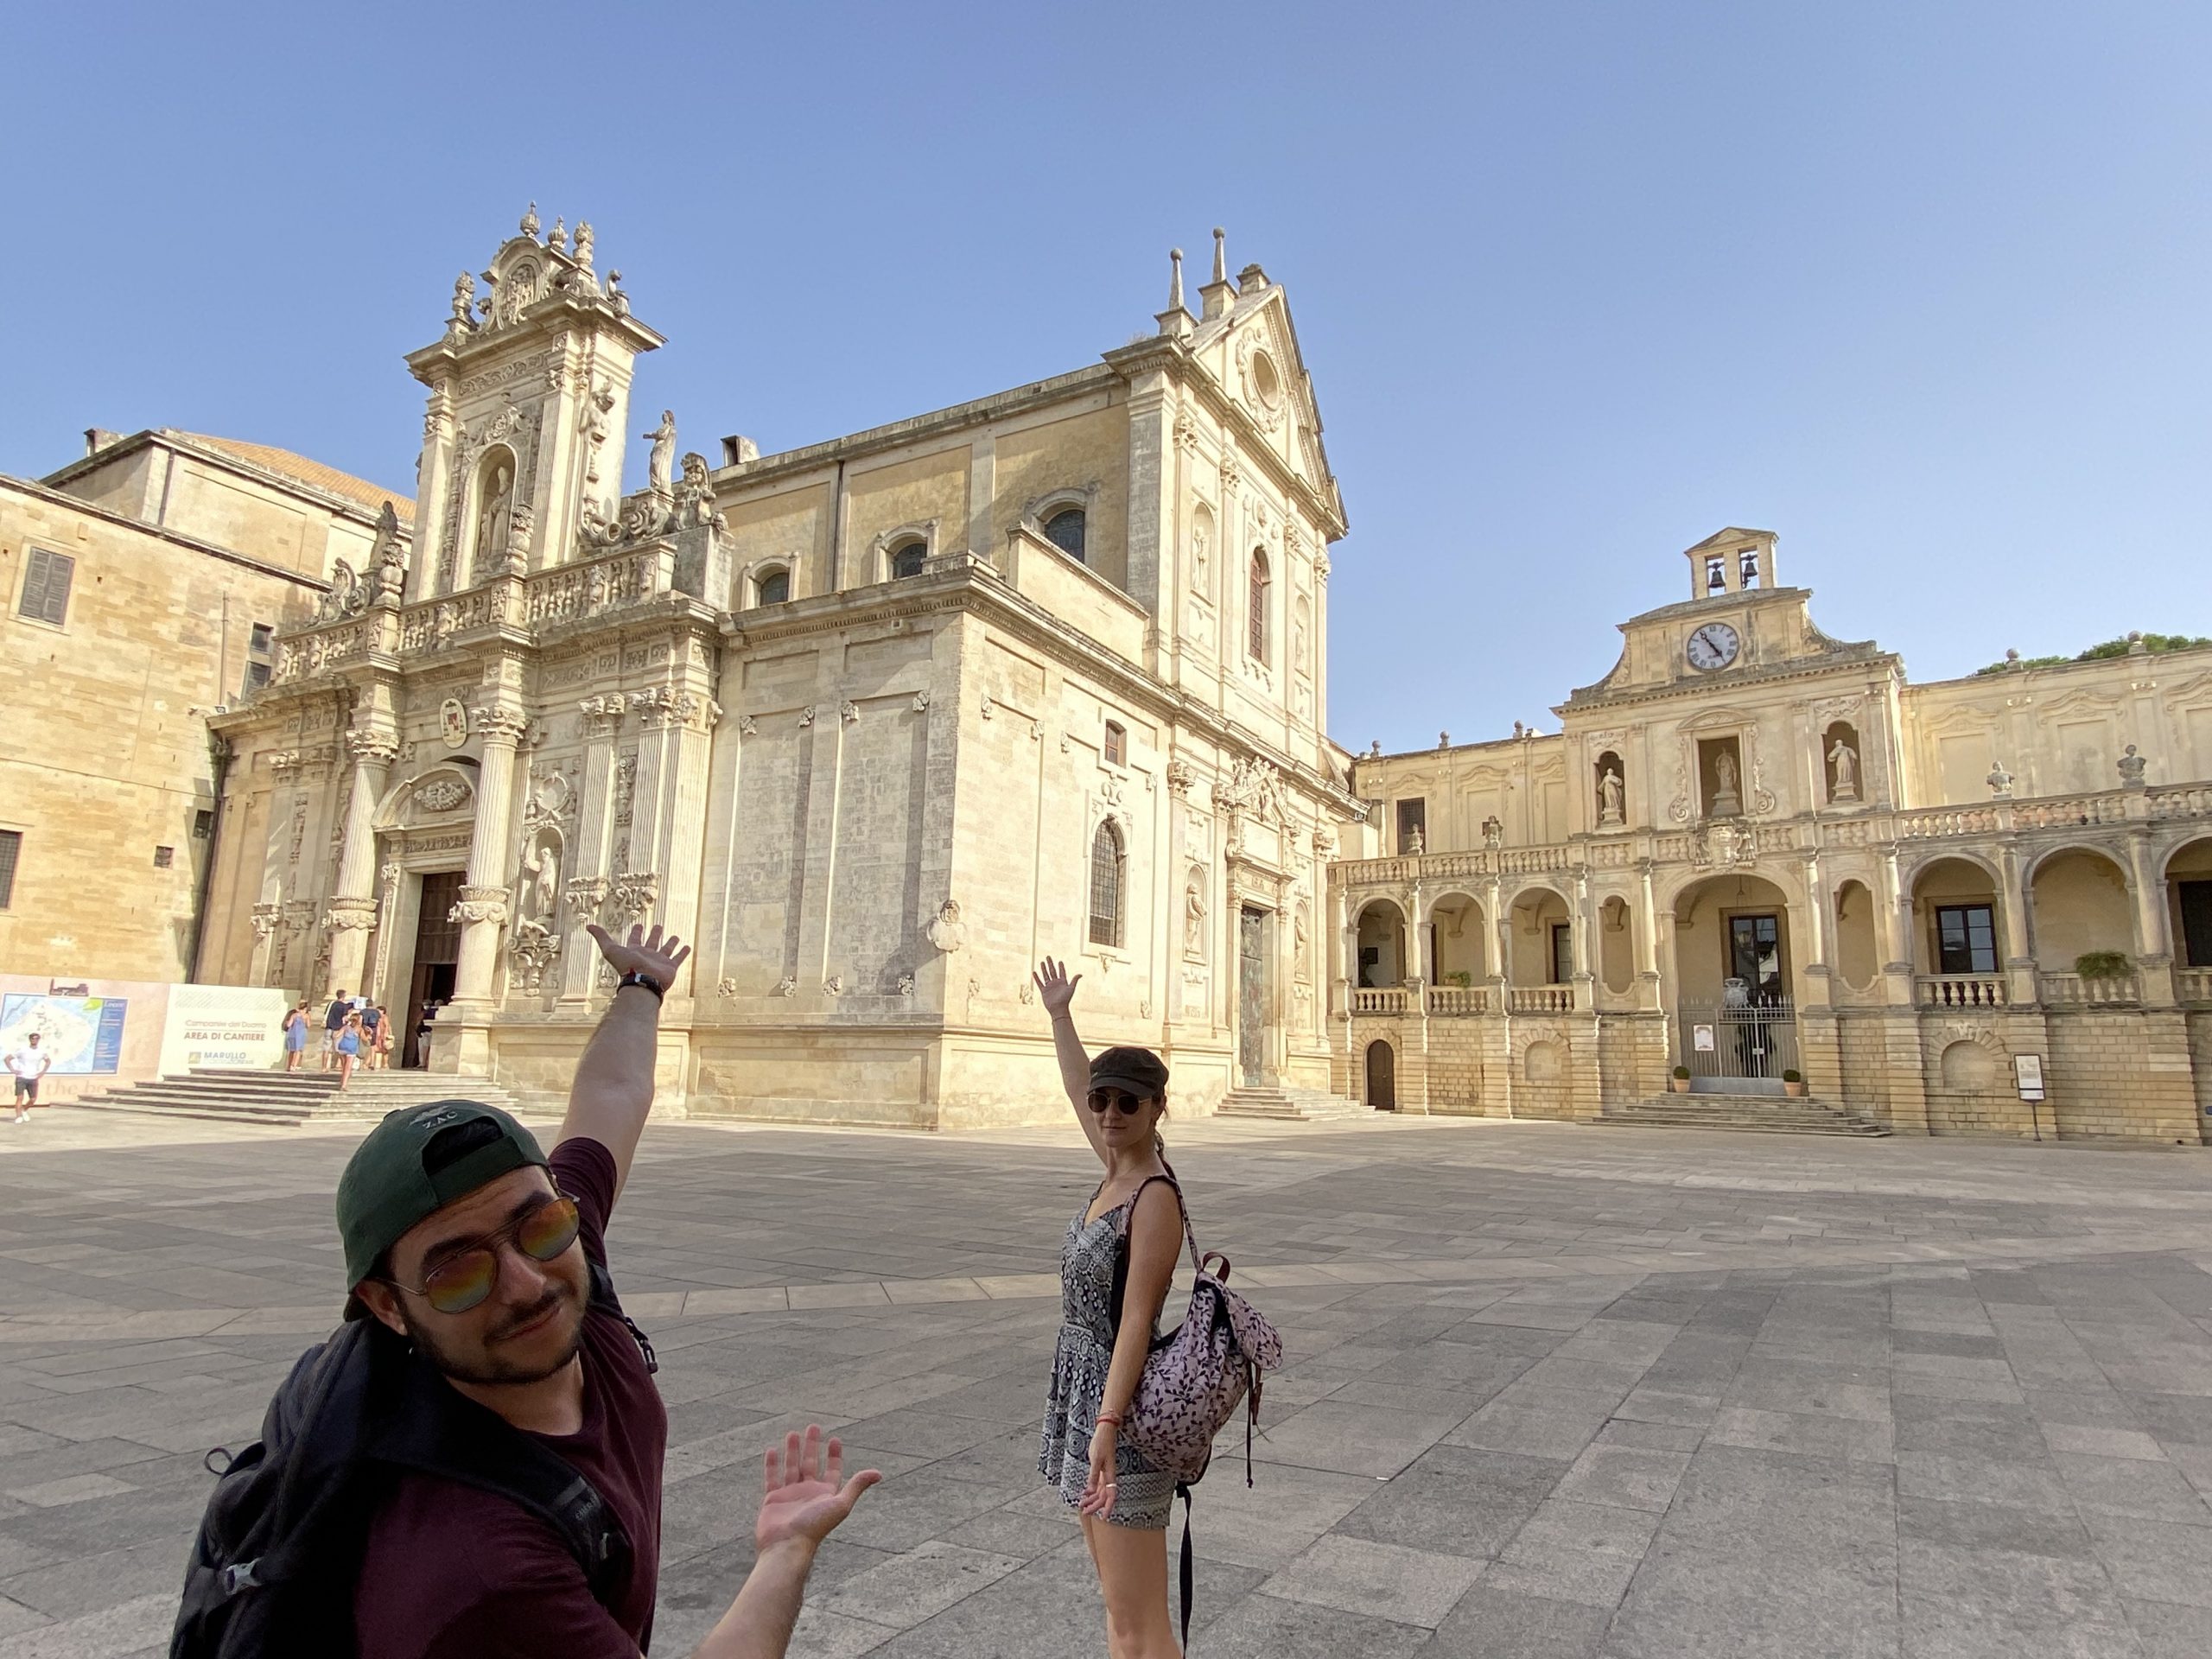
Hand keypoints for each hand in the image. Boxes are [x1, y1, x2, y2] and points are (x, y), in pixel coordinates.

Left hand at [587, 922, 692, 985]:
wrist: (642, 982)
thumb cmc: (626, 966)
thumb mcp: (610, 949)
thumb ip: (601, 937)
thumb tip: (588, 925)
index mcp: (634, 951)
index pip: (635, 938)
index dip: (636, 931)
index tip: (639, 924)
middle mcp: (647, 955)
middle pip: (651, 942)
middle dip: (654, 934)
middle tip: (658, 926)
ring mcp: (659, 961)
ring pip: (666, 949)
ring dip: (670, 943)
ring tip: (675, 936)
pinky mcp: (670, 967)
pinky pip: (678, 958)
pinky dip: (683, 953)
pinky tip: (687, 946)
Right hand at [754, 1426, 879, 1553]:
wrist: (787, 1545)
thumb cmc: (815, 1527)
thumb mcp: (840, 1504)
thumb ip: (856, 1486)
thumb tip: (879, 1473)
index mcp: (825, 1494)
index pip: (832, 1470)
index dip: (833, 1455)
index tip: (834, 1439)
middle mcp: (808, 1493)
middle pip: (811, 1464)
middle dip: (812, 1446)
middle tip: (813, 1427)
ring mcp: (790, 1495)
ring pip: (791, 1467)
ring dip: (793, 1451)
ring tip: (793, 1433)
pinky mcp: (773, 1499)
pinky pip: (772, 1477)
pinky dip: (772, 1464)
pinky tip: (773, 1450)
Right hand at [1033, 957, 1080, 1018]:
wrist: (1058, 1009)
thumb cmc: (1066, 999)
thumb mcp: (1071, 988)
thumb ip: (1074, 980)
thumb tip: (1081, 974)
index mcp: (1063, 982)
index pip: (1062, 972)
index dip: (1061, 967)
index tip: (1060, 961)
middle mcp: (1056, 983)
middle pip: (1052, 971)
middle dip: (1050, 964)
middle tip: (1048, 957)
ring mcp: (1049, 987)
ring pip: (1046, 975)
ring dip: (1044, 969)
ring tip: (1042, 962)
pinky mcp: (1044, 991)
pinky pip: (1039, 983)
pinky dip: (1037, 978)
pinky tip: (1034, 972)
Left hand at [1076, 1421, 1117, 1517]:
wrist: (1105, 1432)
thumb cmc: (1101, 1443)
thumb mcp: (1095, 1460)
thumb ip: (1093, 1476)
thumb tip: (1091, 1491)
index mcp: (1110, 1475)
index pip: (1111, 1495)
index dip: (1108, 1507)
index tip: (1104, 1517)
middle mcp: (1108, 1477)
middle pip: (1103, 1496)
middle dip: (1095, 1506)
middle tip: (1085, 1512)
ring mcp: (1105, 1474)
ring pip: (1099, 1491)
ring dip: (1091, 1499)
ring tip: (1082, 1505)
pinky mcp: (1101, 1470)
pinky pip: (1097, 1484)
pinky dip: (1091, 1491)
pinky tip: (1084, 1493)